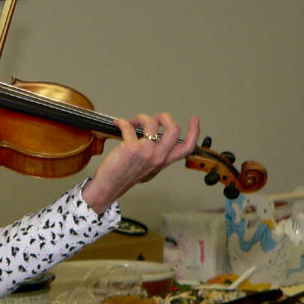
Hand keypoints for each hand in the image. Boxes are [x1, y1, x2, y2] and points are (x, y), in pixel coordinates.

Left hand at [82, 113, 199, 213]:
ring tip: (132, 122)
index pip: (187, 147)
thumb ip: (155, 158)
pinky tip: (118, 124)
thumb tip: (155, 142)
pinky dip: (121, 122)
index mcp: (163, 161)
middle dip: (165, 117)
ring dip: (141, 118)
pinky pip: (128, 126)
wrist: (109, 186)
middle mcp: (157, 156)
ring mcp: (145, 151)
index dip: (194, 131)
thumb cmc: (124, 178)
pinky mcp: (131, 147)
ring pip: (152, 123)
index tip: (194, 120)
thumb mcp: (148, 170)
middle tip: (155, 119)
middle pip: (174, 130)